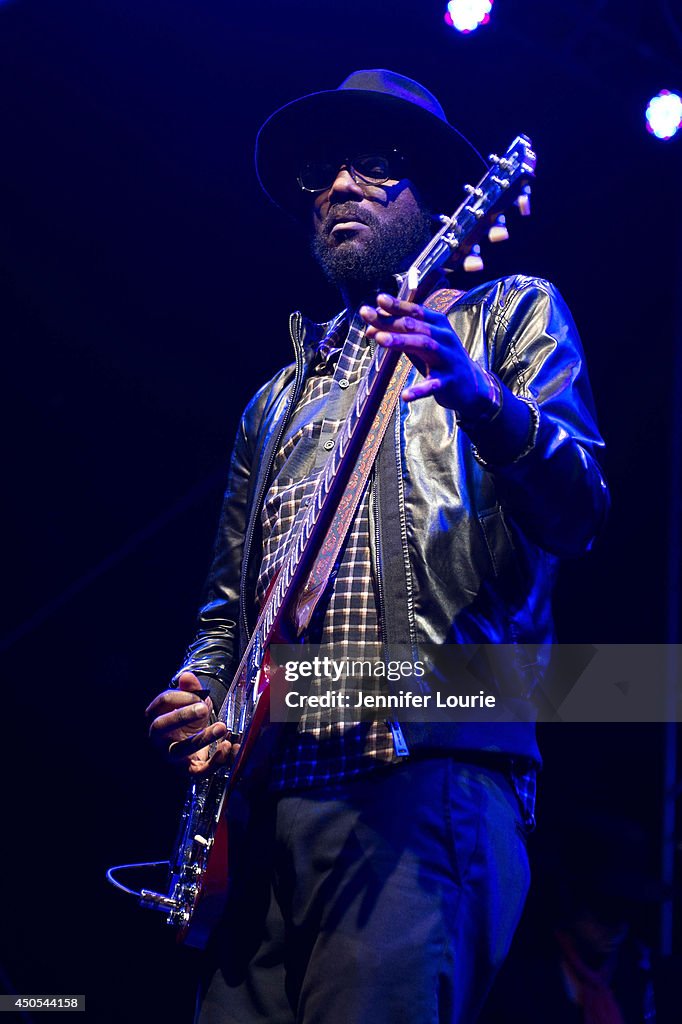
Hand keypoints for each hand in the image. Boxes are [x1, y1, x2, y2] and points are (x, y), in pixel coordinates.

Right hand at [145, 671, 235, 775]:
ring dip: (202, 738)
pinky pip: (198, 770)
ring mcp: (171, 754)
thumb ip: (191, 689)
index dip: (181, 696)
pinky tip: (226, 746)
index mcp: (157, 715)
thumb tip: (187, 677)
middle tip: (203, 708)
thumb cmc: (189, 719)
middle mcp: (159, 737)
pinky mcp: (188, 770)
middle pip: (162, 726)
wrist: (195, 742)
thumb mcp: (192, 702)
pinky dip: (214, 761)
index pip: (163, 702)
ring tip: (221, 727)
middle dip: (182, 716)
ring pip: (180, 749)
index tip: (199, 696)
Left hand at [360, 293, 491, 415]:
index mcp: (438, 325)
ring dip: (400, 341)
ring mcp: (448, 358)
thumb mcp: (420, 345)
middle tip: (368, 316)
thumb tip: (371, 328)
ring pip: (424, 345)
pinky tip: (405, 396)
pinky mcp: (449, 381)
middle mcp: (444, 337)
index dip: (396, 305)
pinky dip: (419, 390)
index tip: (378, 299)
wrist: (472, 385)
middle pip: (415, 325)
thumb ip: (399, 335)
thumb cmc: (440, 360)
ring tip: (380, 339)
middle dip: (391, 320)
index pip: (414, 311)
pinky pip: (433, 384)